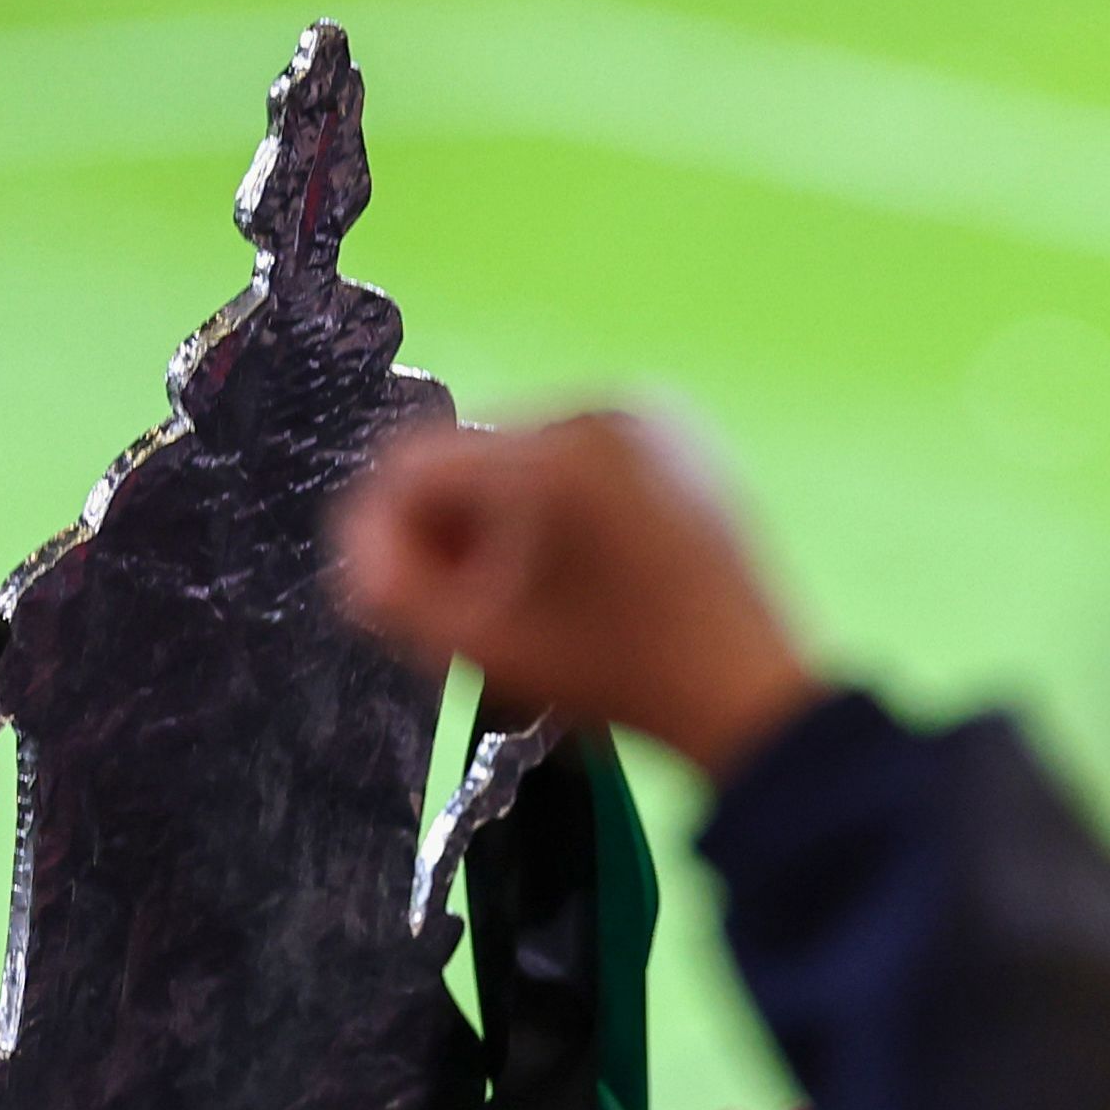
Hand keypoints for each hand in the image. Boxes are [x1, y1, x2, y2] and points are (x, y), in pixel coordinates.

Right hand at [330, 413, 826, 775]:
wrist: (751, 696)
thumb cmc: (621, 680)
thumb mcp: (487, 648)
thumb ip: (395, 594)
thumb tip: (358, 550)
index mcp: (553, 455)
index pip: (413, 460)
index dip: (385, 527)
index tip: (392, 589)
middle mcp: (600, 412)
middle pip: (470, 456)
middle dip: (451, 528)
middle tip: (465, 605)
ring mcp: (648, 420)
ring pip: (523, 457)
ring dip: (502, 520)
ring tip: (525, 596)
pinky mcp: (679, 440)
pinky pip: (581, 458)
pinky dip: (558, 506)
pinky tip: (574, 571)